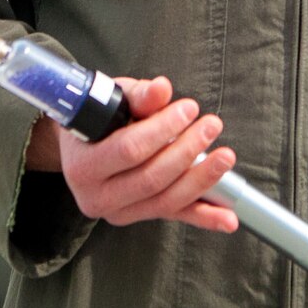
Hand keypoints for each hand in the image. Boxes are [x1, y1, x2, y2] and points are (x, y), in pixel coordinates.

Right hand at [24, 76, 237, 233]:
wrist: (79, 148)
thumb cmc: (96, 119)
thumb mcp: (110, 101)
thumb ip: (137, 96)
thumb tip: (162, 89)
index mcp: (83, 165)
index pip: (129, 149)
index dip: (162, 129)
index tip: (188, 109)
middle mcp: (96, 196)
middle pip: (151, 178)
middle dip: (187, 151)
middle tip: (210, 126)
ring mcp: (118, 212)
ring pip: (166, 201)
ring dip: (202, 179)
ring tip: (225, 157)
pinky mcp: (138, 217)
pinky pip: (174, 216)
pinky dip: (204, 217)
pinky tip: (228, 218)